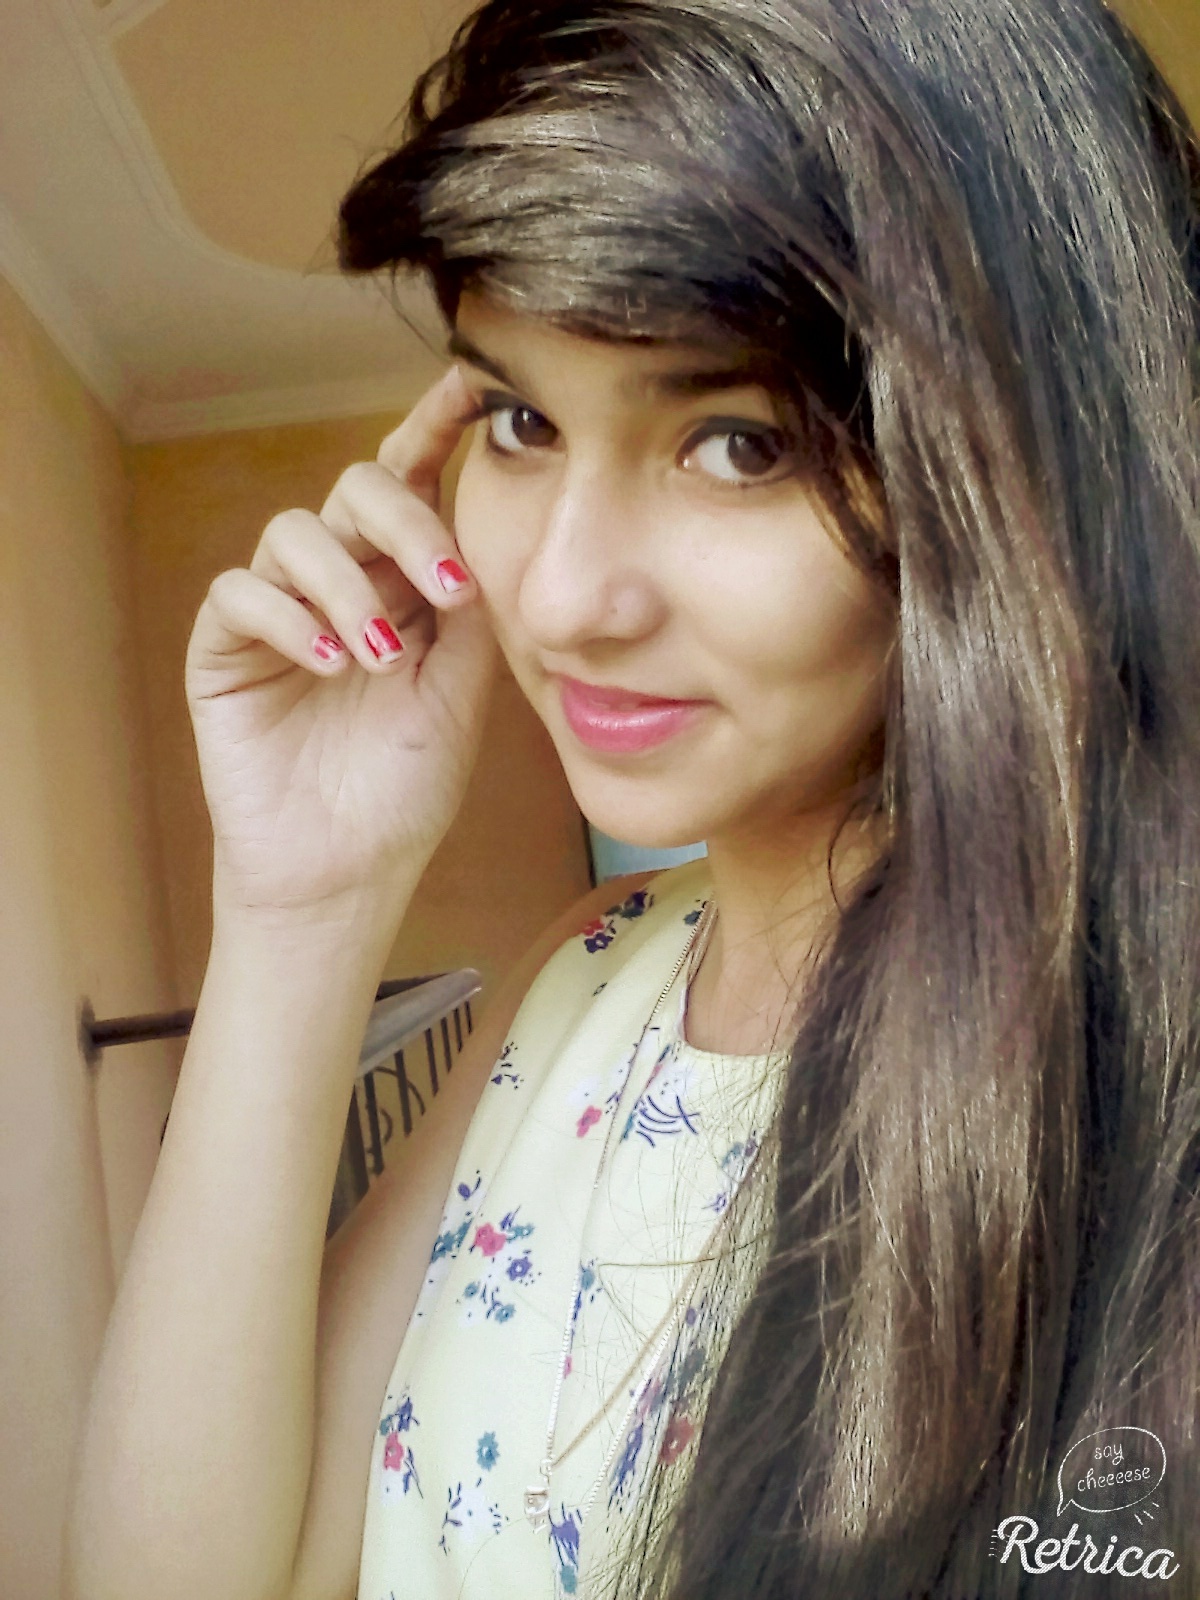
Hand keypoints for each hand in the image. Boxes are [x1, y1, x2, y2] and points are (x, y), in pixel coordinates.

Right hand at [185, 367, 497, 925]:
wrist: (350, 870)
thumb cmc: (408, 785)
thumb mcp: (461, 688)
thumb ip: (466, 603)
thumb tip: (472, 524)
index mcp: (403, 582)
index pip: (414, 485)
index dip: (437, 426)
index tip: (475, 384)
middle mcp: (340, 580)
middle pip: (355, 487)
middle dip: (405, 520)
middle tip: (450, 586)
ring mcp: (278, 610)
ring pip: (293, 531)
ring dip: (345, 583)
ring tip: (378, 656)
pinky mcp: (225, 649)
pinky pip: (238, 595)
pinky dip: (286, 619)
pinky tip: (327, 665)